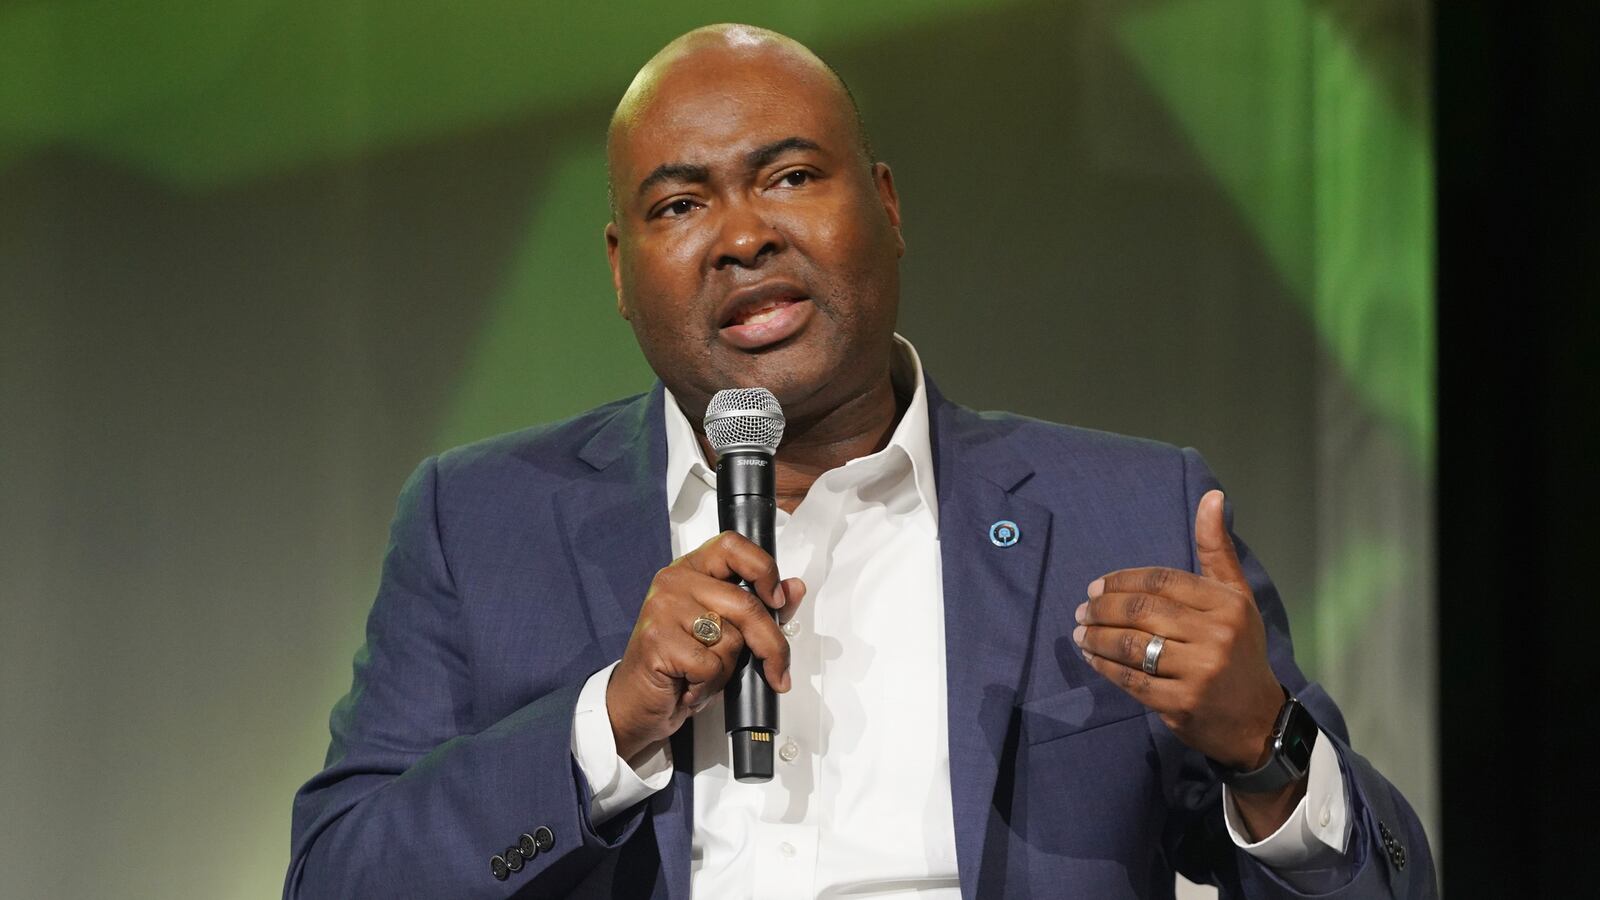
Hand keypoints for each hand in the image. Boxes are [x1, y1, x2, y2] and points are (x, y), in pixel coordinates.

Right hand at [608, 531, 805, 760]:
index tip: (777, 599)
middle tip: (777, 670)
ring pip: (730, 637)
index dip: (764, 568)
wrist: (637, 702)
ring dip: (728, 669)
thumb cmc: (680, 666)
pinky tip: (691, 685)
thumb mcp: (727, 634)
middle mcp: (674, 581)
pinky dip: (709, 685)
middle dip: (771, 644)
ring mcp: (662, 608)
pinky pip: (710, 664)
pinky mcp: (657, 639)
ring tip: (705, 675)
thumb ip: (762, 609)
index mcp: (692, 570)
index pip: (733, 546)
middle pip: (745, 603)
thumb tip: (794, 588)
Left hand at [1073, 490, 1300, 834]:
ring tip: (1080, 632)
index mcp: (1226, 604)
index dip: (1122, 581)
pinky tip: (1092, 657)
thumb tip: (1212, 496)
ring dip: (1096, 637)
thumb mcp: (1237, 597)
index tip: (1096, 587)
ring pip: (1132, 645)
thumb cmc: (1240, 651)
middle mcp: (1215, 635)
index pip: (1161, 581)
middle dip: (1103, 608)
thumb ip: (1217, 549)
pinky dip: (1104, 666)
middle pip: (1142, 611)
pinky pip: (1131, 679)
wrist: (1257, 720)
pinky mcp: (1181, 703)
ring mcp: (1198, 671)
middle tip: (1082, 610)